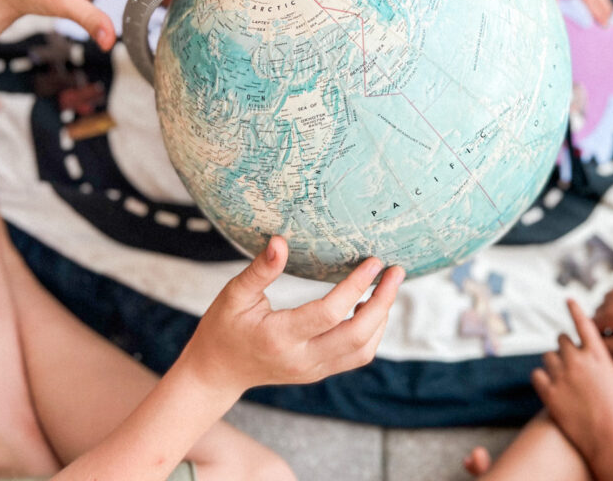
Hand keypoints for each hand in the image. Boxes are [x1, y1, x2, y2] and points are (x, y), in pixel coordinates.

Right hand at [181, 236, 404, 396]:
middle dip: (383, 302)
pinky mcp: (319, 372)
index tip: (374, 262)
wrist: (216, 372)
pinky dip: (372, 332)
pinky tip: (371, 307)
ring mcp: (313, 369)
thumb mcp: (234, 295)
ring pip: (363, 350)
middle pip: (357, 336)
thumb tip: (281, 241)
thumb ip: (260, 270)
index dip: (355, 286)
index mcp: (279, 336)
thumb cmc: (223, 328)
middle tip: (396, 272)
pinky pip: (356, 356)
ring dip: (381, 318)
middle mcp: (302, 358)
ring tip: (387, 286)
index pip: (329, 313)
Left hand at [533, 300, 612, 463]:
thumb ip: (600, 362)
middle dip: (563, 346)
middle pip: (561, 340)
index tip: (568, 299)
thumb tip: (590, 352)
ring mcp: (562, 376)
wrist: (611, 439)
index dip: (575, 310)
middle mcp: (578, 361)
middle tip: (569, 360)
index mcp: (598, 355)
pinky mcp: (549, 392)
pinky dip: (542, 378)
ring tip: (563, 378)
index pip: (583, 324)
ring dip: (553, 363)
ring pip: (547, 356)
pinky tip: (549, 386)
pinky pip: (536, 374)